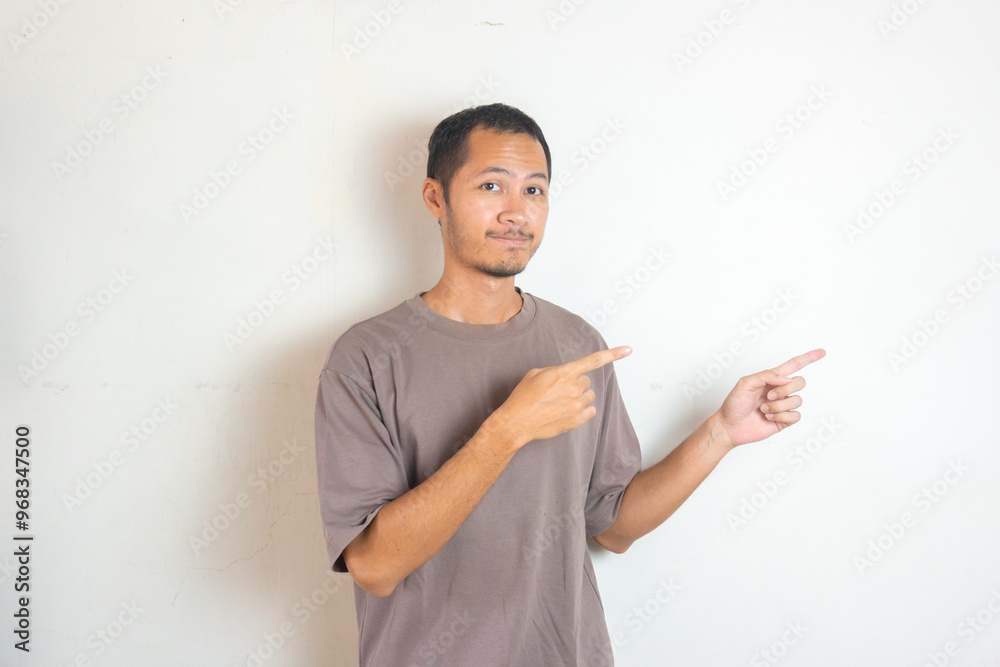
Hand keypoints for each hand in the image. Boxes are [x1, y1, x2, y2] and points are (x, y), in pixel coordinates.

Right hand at [490, 346, 632, 448]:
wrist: (517, 422)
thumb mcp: (536, 374)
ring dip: (579, 398)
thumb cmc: (523, 398)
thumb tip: (566, 375)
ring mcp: (576, 405)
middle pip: (586, 382)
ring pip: (589, 396)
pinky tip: (568, 412)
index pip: (593, 361)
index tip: (628, 349)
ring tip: (560, 403)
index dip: (613, 354)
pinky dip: (583, 411)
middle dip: (577, 384)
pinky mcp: (577, 420)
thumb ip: (556, 371)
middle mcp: (573, 388)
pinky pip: (590, 411)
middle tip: (560, 391)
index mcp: (563, 373)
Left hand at [713, 348, 825, 447]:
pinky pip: (795, 416)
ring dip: (778, 406)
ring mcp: (783, 406)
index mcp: (771, 378)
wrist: (729, 426)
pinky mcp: (784, 421)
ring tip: (763, 409)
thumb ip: (766, 376)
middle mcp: (780, 391)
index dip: (808, 358)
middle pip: (800, 382)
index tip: (822, 352)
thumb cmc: (734, 403)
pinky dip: (781, 417)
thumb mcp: (745, 383)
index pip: (794, 365)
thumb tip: (786, 378)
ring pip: (797, 400)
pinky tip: (768, 418)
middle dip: (785, 389)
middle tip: (768, 396)